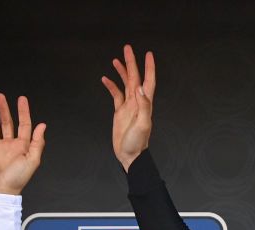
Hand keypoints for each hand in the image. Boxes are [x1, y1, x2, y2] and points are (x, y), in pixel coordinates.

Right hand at [0, 94, 46, 194]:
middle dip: (4, 109)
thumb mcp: (32, 160)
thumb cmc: (18, 179)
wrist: (1, 192)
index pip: (24, 125)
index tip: (21, 99)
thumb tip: (42, 126)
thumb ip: (37, 143)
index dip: (23, 112)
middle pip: (6, 123)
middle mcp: (9, 145)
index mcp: (22, 146)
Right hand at [102, 44, 155, 171]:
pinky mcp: (120, 111)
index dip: (149, 68)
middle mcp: (137, 102)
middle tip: (127, 48)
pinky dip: (111, 86)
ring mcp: (128, 106)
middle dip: (132, 63)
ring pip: (125, 84)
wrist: (129, 155)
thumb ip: (143, 106)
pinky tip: (105, 79)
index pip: (148, 81)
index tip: (148, 55)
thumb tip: (141, 89)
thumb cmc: (137, 143)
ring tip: (116, 60)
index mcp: (144, 104)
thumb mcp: (143, 124)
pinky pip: (116, 95)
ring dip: (122, 71)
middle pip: (135, 78)